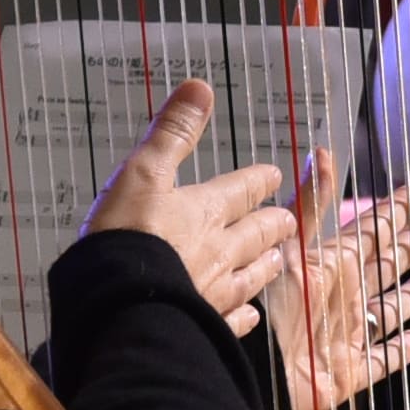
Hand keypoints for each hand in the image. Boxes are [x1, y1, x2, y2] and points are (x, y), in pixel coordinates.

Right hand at [83, 79, 299, 331]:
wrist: (122, 301)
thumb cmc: (127, 234)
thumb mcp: (143, 170)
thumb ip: (173, 132)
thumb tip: (201, 87)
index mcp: (205, 209)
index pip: (240, 190)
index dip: (257, 181)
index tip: (274, 175)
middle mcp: (219, 249)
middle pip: (253, 233)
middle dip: (271, 223)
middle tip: (287, 220)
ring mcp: (214, 290)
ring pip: (251, 275)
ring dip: (265, 264)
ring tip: (278, 259)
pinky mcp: (204, 321)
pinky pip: (232, 318)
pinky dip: (244, 314)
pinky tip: (252, 315)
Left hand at [275, 173, 409, 409]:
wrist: (258, 368)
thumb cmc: (271, 307)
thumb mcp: (293, 247)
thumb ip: (311, 204)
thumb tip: (321, 154)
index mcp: (329, 263)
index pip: (369, 230)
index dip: (392, 212)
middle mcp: (340, 295)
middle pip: (382, 265)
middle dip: (408, 247)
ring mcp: (346, 333)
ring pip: (386, 310)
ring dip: (409, 296)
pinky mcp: (349, 371)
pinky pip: (381, 360)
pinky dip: (399, 351)